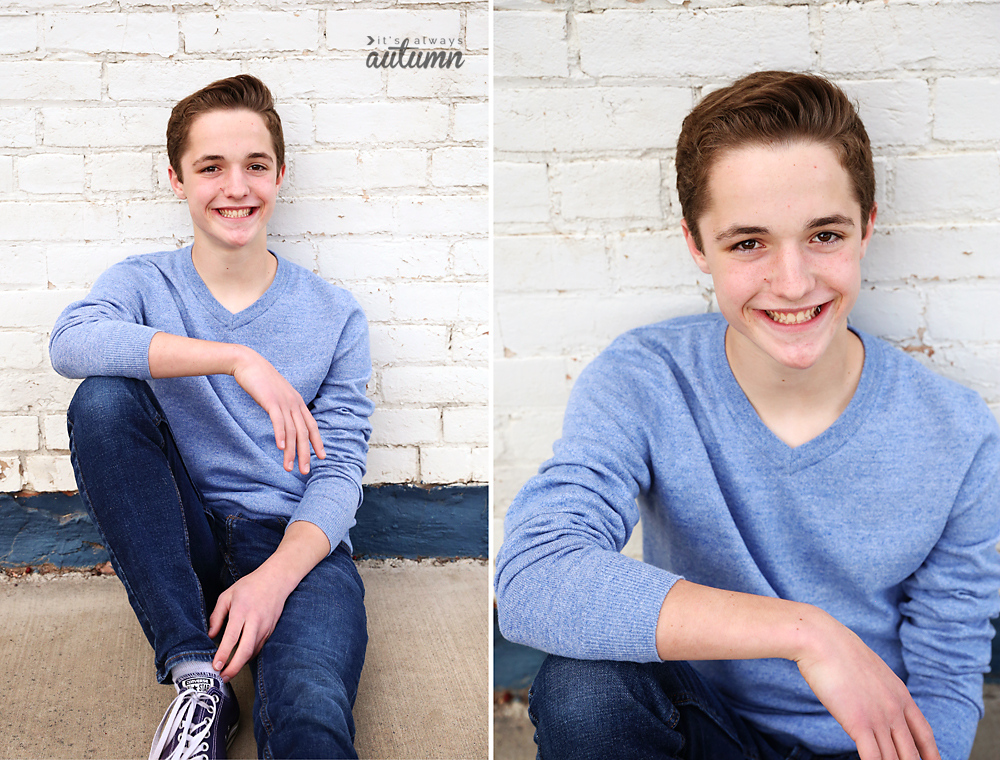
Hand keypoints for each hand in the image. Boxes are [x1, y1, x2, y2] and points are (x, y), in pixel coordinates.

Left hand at [208, 563, 291, 681]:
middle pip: (245, 650)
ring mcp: (265, 627)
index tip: (215, 666)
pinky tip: (241, 659)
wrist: (276, 580)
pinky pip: (259, 647)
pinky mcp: (270, 630)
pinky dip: (249, 656)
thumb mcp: (227, 595)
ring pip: (253, 652)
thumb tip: (211, 635)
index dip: (223, 654)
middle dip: (234, 667)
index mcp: (242, 611)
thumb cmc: (250, 586)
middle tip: (223, 677)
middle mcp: (255, 621)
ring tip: (229, 672)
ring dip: (241, 664)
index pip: (231, 638)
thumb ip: (217, 615)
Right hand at [232, 349, 325, 473]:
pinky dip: (281, 435)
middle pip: (304, 433)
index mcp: (298, 403)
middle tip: (305, 471)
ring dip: (291, 451)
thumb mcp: (277, 396)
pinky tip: (281, 448)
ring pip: (292, 431)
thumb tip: (285, 422)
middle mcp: (295, 403)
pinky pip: (278, 421)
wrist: (249, 363)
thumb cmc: (261, 381)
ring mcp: (284, 402)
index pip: (312, 426)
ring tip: (289, 467)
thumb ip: (283, 408)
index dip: (318, 442)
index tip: (322, 457)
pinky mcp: (271, 401)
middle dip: (305, 454)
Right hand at [795, 613, 939, 759]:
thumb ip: (877, 688)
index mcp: (900, 694)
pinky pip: (873, 757)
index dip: (931, 754)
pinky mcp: (859, 723)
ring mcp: (878, 717)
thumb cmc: (837, 650)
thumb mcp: (869, 669)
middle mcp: (894, 709)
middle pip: (911, 752)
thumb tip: (872, 697)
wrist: (822, 640)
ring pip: (893, 758)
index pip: (924, 733)